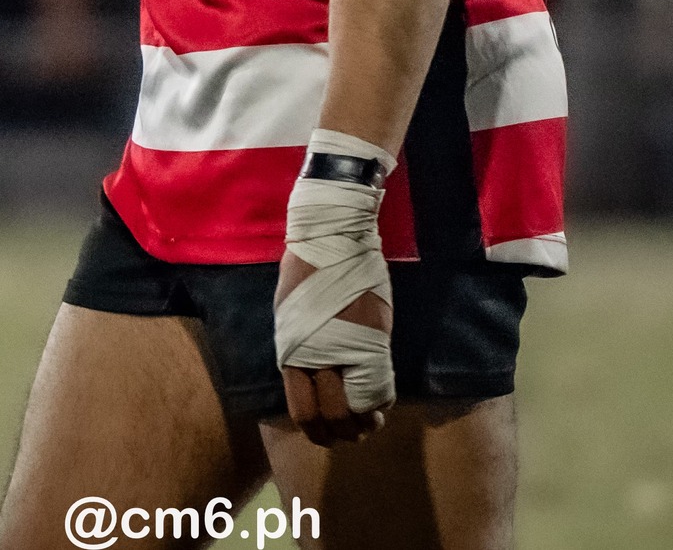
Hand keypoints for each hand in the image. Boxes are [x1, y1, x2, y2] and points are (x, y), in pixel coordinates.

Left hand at [275, 247, 391, 444]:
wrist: (334, 237)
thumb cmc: (305, 272)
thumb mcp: (290, 316)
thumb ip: (299, 351)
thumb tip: (312, 379)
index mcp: (294, 353)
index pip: (304, 411)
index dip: (317, 430)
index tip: (326, 434)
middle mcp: (322, 356)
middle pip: (334, 416)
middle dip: (342, 431)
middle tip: (350, 433)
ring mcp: (353, 348)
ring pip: (361, 406)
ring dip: (365, 421)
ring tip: (368, 423)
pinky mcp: (377, 339)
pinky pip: (382, 386)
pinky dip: (382, 401)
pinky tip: (380, 402)